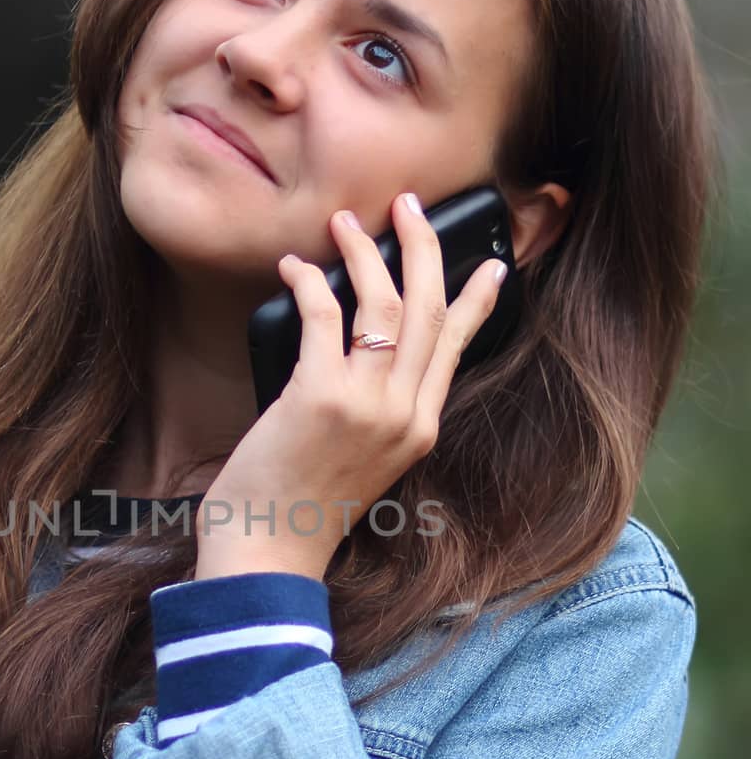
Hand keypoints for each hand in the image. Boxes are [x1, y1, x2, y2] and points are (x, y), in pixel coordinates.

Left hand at [193, 192, 506, 582]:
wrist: (268, 553)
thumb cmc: (301, 508)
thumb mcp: (364, 462)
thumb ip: (378, 414)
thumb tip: (362, 356)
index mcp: (420, 428)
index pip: (457, 347)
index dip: (475, 300)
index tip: (491, 265)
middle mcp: (404, 413)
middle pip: (430, 309)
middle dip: (422, 247)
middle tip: (408, 206)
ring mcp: (366, 404)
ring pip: (384, 303)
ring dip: (364, 252)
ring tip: (344, 222)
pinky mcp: (319, 395)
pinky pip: (324, 314)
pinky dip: (308, 282)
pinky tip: (294, 268)